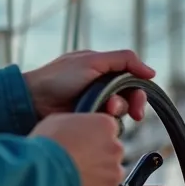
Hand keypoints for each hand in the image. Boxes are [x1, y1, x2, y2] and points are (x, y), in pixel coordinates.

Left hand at [23, 49, 156, 120]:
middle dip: (132, 103)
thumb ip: (123, 60)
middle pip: (129, 97)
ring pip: (119, 112)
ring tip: (105, 108)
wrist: (33, 101)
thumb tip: (151, 72)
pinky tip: (95, 119)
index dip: (139, 90)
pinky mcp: (88, 121)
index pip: (131, 79)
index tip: (141, 101)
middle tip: (132, 113)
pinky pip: (106, 125)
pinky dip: (105, 122)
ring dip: (116, 111)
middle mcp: (100, 86)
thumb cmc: (58, 77)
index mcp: (102, 68)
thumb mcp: (92, 61)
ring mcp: (94, 104)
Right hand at [31, 113, 123, 185]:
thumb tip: (74, 130)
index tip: (85, 143)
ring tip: (75, 177)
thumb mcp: (58, 120)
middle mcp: (114, 148)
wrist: (43, 170)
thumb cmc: (48, 143)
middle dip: (98, 157)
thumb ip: (76, 124)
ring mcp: (113, 173)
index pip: (108, 130)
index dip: (94, 137)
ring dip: (97, 176)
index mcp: (105, 125)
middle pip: (111, 153)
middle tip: (78, 161)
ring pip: (109, 175)